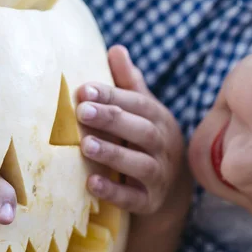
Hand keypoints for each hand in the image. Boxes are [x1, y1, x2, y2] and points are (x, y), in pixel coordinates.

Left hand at [76, 45, 187, 215]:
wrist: (170, 187)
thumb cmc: (146, 139)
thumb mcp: (143, 111)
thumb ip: (129, 84)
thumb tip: (116, 49)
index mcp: (159, 119)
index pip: (138, 104)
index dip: (112, 95)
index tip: (84, 90)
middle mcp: (163, 147)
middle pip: (142, 131)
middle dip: (111, 119)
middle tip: (82, 112)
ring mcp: (159, 176)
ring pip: (140, 165)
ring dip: (112, 154)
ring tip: (86, 145)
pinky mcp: (150, 202)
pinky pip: (134, 198)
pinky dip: (113, 192)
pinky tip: (91, 184)